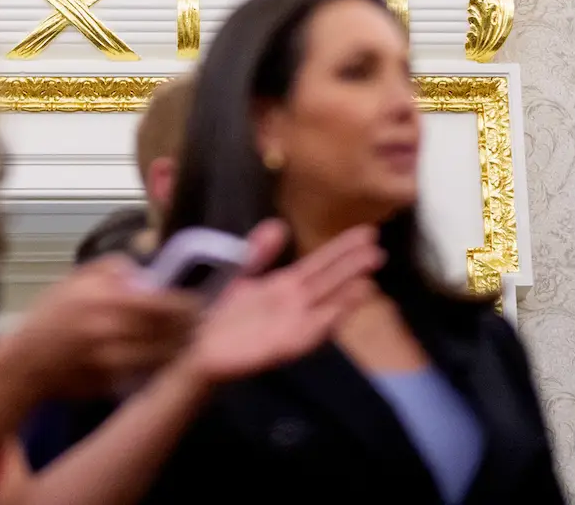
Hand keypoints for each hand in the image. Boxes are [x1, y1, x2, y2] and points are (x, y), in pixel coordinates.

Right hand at [5, 256, 198, 397]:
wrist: (26, 362)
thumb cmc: (51, 315)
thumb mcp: (77, 278)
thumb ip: (114, 268)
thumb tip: (145, 272)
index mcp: (107, 302)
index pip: (164, 304)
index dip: (188, 305)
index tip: (200, 302)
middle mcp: (114, 334)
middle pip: (170, 334)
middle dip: (191, 329)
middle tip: (202, 323)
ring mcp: (115, 365)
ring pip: (165, 359)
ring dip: (181, 350)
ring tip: (189, 341)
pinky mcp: (114, 387)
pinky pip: (149, 376)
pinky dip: (162, 368)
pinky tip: (167, 360)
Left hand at [184, 221, 384, 385]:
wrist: (195, 348)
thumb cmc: (219, 314)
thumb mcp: (239, 274)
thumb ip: (259, 252)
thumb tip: (279, 225)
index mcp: (285, 285)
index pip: (320, 263)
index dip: (342, 249)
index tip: (367, 233)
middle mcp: (294, 304)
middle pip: (328, 282)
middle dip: (352, 267)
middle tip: (378, 250)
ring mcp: (291, 325)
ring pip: (325, 306)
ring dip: (347, 295)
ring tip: (369, 278)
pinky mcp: (282, 346)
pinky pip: (309, 334)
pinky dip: (327, 321)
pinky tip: (340, 311)